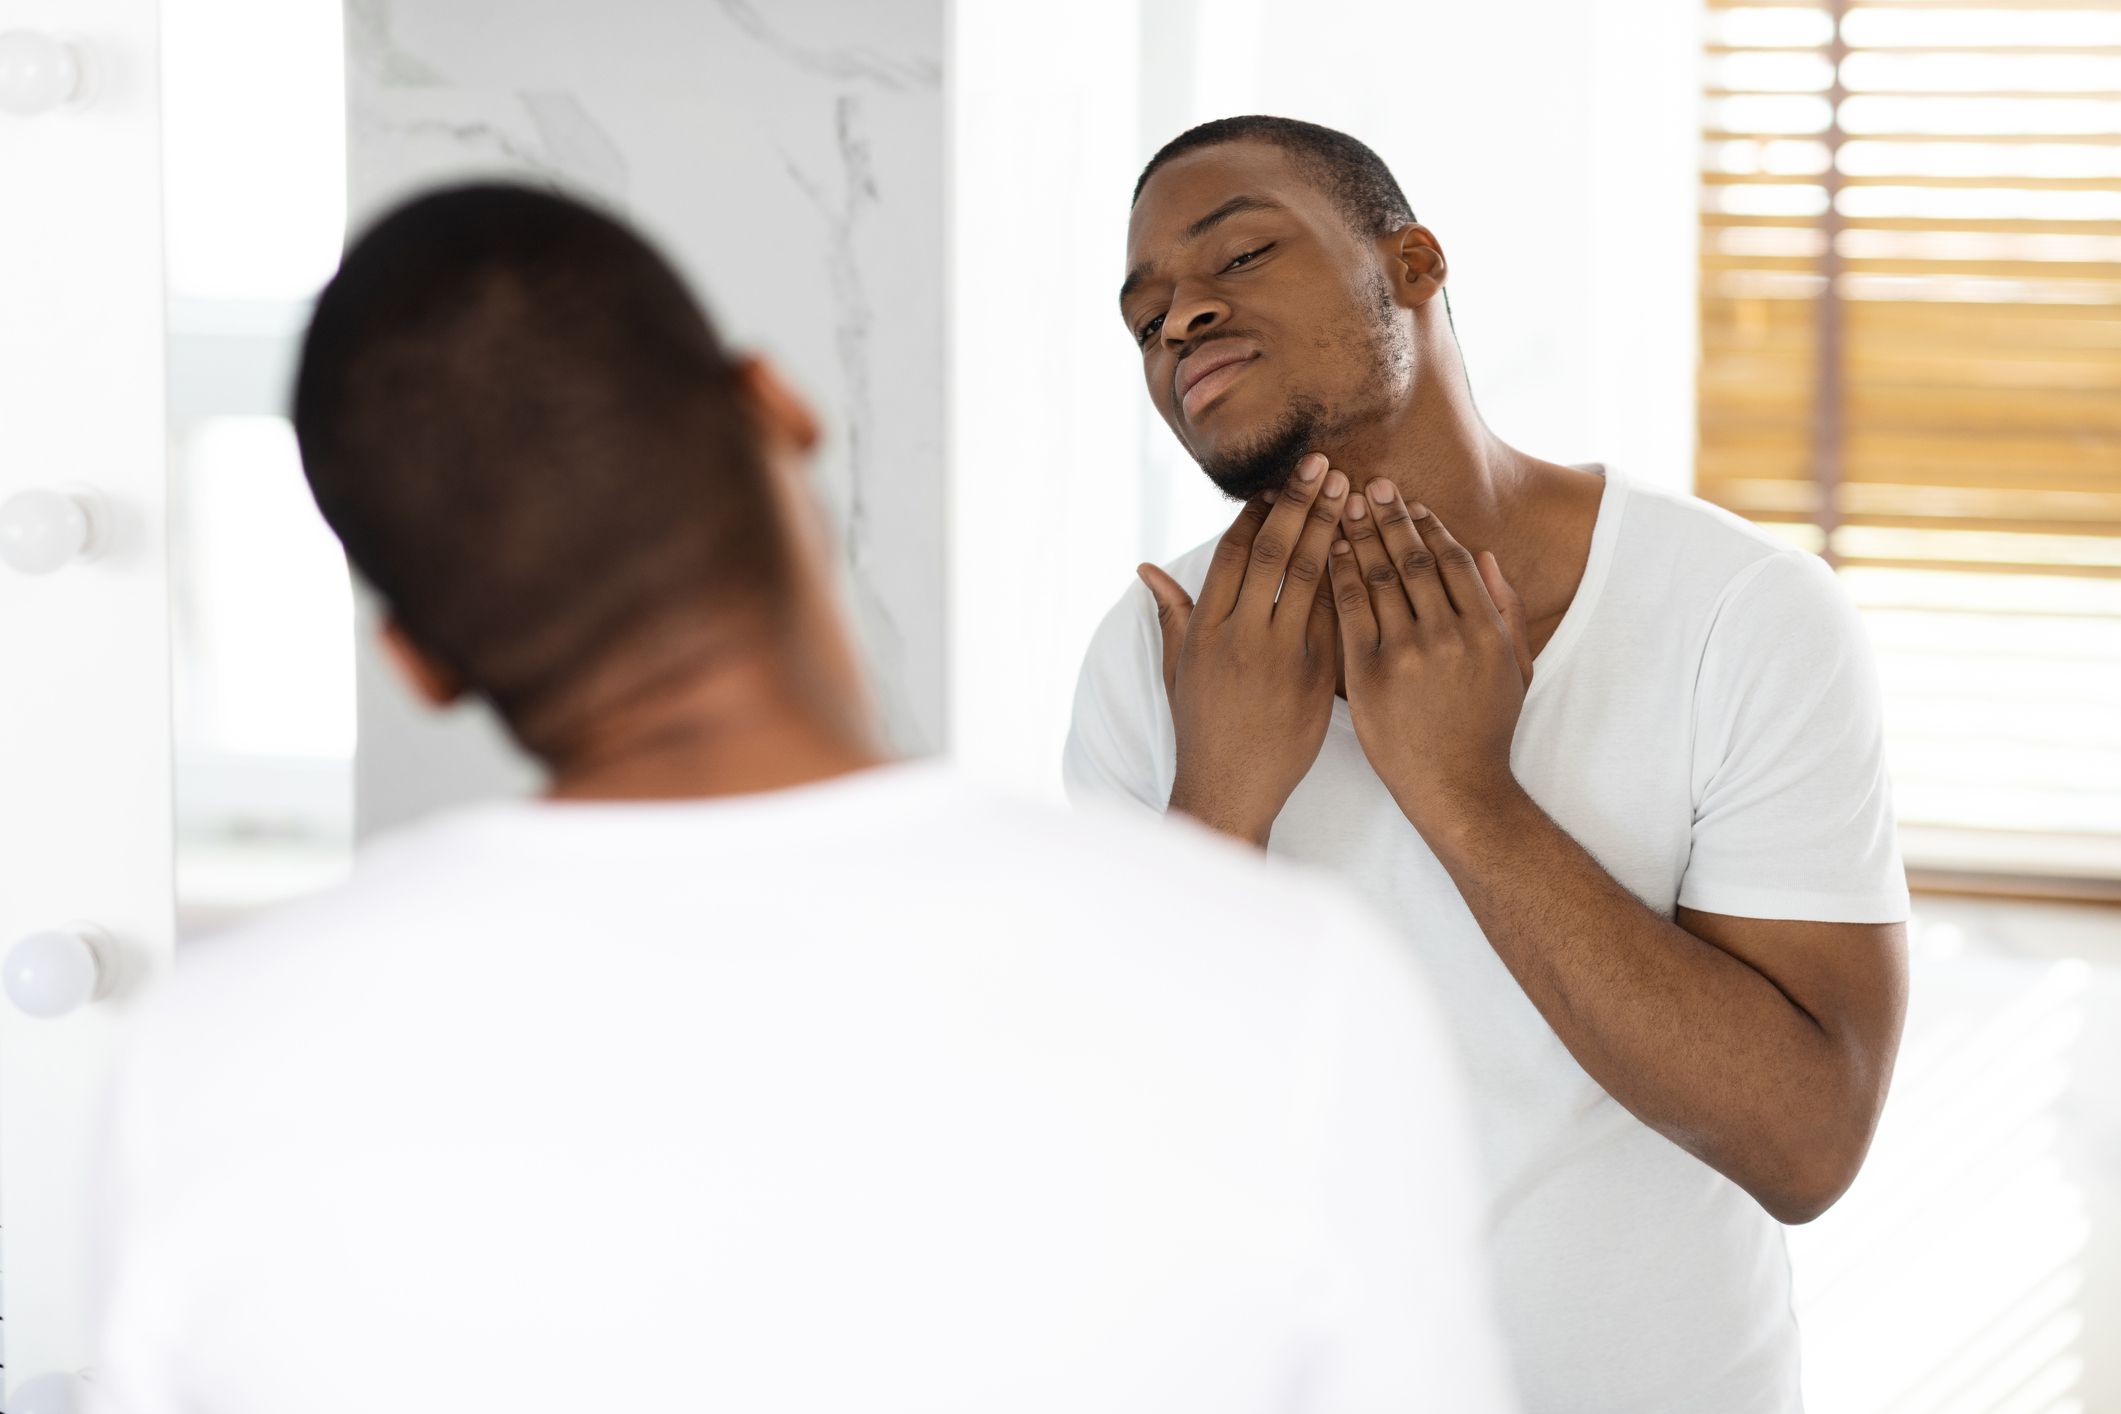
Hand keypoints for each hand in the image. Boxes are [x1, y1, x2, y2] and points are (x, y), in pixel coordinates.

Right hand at [1139, 452, 1351, 844]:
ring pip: (1312, 578)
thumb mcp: (1176, 670)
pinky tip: (1370, 552)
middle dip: (1301, 504)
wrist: (1231, 790)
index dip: (1256, 514)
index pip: (1233, 553)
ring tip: (1353, 494)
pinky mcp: (1317, 678)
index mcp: (1206, 629)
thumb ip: (1170, 615)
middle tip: (1325, 465)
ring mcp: (1282, 657)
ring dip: (1334, 530)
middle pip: (1275, 553)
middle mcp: (1242, 637)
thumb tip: (1147, 568)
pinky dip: (1353, 581)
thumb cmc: (1201, 729)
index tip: (1277, 484)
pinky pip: (1338, 617)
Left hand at [1328, 477, 1534, 838]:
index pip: (1453, 560)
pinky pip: (1350, 610)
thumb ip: (1507, 610)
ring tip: (1344, 506)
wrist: (1456, 788)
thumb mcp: (1516, 668)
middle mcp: (1449, 634)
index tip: (1409, 503)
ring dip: (1360, 535)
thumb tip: (1486, 556)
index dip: (1429, 526)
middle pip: (1413, 559)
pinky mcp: (1370, 673)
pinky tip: (1328, 551)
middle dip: (1390, 517)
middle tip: (1370, 483)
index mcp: (1486, 629)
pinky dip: (1339, 574)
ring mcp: (1408, 653)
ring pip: (1379, 577)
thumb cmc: (1486, 729)